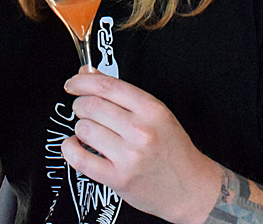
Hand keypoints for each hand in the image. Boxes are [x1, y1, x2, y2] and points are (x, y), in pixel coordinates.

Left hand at [61, 72, 220, 223]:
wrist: (192, 188)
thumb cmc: (174, 151)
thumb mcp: (156, 114)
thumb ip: (122, 93)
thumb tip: (89, 74)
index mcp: (152, 110)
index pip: (107, 86)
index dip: (83, 81)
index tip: (73, 83)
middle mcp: (141, 131)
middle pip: (91, 106)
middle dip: (80, 105)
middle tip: (83, 110)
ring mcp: (129, 156)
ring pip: (84, 129)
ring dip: (80, 128)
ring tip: (90, 132)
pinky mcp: (118, 178)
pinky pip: (80, 158)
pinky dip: (70, 149)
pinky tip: (75, 146)